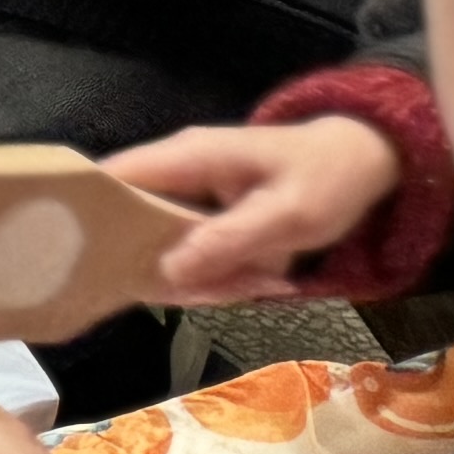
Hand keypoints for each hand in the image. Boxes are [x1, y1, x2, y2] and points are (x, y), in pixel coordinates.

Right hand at [112, 115, 408, 307]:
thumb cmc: (327, 178)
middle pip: (133, 223)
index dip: (88, 213)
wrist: (365, 160)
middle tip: (210, 295)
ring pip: (163, 245)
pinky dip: (216, 273)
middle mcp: (177, 171)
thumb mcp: (287, 215)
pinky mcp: (206, 213)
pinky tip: (257, 279)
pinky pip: (191, 249)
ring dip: (200, 277)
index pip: (112, 178)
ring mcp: (190, 192)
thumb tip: (165, 272)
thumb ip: (227, 240)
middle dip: (161, 267)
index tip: (88, 262)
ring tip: (254, 284)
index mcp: (187, 158)